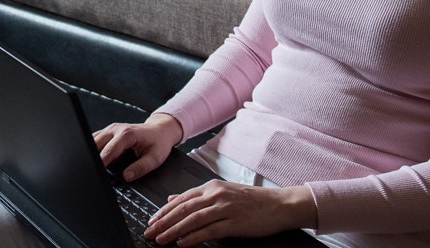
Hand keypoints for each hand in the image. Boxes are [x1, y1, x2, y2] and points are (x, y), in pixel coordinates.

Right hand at [91, 113, 184, 181]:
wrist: (161, 129)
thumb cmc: (158, 142)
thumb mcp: (155, 158)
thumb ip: (141, 168)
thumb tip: (127, 176)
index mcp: (127, 134)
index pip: (109, 150)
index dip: (101, 162)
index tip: (95, 173)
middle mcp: (116, 129)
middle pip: (95, 144)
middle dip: (91, 158)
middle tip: (90, 172)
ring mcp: (110, 129)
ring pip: (92, 140)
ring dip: (90, 152)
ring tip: (89, 166)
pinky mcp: (108, 131)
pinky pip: (94, 139)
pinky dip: (91, 148)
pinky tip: (92, 158)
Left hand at [143, 181, 315, 246]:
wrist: (280, 205)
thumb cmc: (253, 201)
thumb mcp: (222, 192)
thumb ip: (197, 196)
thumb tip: (173, 198)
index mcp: (211, 187)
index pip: (181, 199)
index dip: (163, 211)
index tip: (151, 221)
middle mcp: (216, 195)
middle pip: (183, 209)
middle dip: (163, 222)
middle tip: (149, 232)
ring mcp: (226, 208)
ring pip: (192, 220)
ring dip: (173, 231)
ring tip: (161, 240)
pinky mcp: (235, 223)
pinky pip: (209, 231)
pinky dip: (194, 237)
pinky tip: (182, 243)